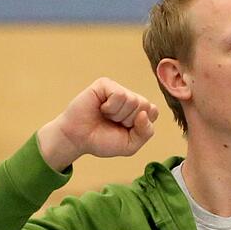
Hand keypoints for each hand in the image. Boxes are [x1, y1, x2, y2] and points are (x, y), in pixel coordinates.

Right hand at [38, 78, 159, 170]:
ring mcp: (118, 90)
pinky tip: (101, 108)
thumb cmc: (102, 140)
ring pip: (132, 100)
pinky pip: (119, 94)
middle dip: (128, 120)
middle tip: (112, 123)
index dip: (140, 125)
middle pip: (145, 105)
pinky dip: (110, 107)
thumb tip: (144, 113)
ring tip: (105, 116)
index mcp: (138, 111)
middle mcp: (130, 98)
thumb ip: (145, 132)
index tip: (125, 129)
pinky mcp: (105, 84)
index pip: (153, 112)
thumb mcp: (130, 145)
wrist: (77, 139)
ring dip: (117, 115)